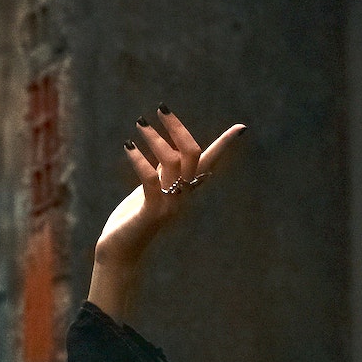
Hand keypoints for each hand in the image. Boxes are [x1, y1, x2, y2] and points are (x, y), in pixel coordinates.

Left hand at [87, 104, 245, 320]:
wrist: (120, 253)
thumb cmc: (133, 220)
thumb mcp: (151, 190)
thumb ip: (163, 171)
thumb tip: (170, 148)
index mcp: (184, 189)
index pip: (209, 162)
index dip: (224, 145)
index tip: (241, 127)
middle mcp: (182, 196)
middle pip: (192, 155)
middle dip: (178, 128)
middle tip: (161, 108)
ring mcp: (169, 205)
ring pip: (174, 164)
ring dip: (156, 139)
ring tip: (139, 123)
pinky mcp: (151, 212)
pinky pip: (151, 181)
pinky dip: (140, 161)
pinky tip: (128, 146)